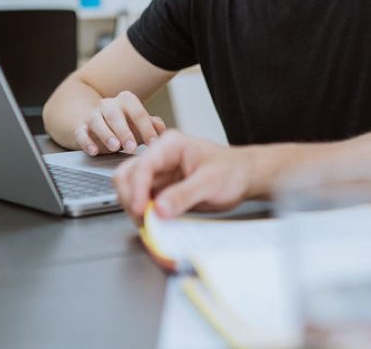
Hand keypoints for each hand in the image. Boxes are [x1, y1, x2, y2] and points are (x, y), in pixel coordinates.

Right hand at [74, 91, 166, 155]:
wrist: (100, 125)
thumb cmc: (126, 125)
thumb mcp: (140, 125)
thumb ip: (153, 125)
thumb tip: (161, 130)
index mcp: (126, 100)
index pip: (137, 112)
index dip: (146, 128)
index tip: (152, 143)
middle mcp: (108, 105)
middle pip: (114, 114)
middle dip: (124, 132)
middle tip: (132, 147)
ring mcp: (92, 115)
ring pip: (96, 121)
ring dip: (106, 134)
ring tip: (115, 147)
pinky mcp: (80, 128)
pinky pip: (81, 132)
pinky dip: (86, 142)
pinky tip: (94, 151)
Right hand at [113, 130, 253, 221]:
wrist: (243, 177)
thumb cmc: (232, 170)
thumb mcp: (211, 182)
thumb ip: (185, 195)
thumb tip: (160, 209)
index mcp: (170, 145)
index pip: (143, 165)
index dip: (137, 189)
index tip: (141, 211)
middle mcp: (159, 158)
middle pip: (126, 175)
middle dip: (129, 198)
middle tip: (143, 219)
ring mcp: (158, 175)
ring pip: (130, 189)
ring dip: (134, 207)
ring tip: (150, 223)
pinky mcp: (161, 191)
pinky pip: (143, 202)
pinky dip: (144, 214)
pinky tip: (155, 223)